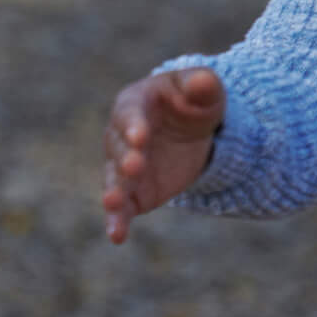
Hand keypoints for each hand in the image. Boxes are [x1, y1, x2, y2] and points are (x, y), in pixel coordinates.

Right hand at [100, 67, 224, 243]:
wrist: (189, 131)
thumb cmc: (191, 103)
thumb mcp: (203, 91)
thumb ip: (202, 85)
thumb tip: (202, 80)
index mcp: (133, 104)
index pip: (129, 114)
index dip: (134, 125)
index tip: (140, 136)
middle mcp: (120, 136)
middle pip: (119, 148)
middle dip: (126, 158)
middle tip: (134, 166)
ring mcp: (123, 166)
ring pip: (114, 179)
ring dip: (114, 191)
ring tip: (113, 203)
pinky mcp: (134, 192)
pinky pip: (122, 208)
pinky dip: (117, 220)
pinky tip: (116, 236)